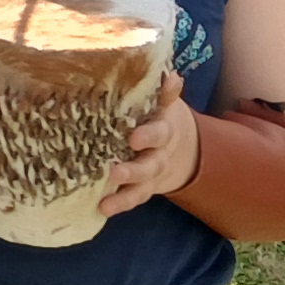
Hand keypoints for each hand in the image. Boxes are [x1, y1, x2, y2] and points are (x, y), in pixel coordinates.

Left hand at [96, 76, 200, 216]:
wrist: (182, 147)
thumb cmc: (158, 116)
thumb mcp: (162, 102)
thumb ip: (163, 92)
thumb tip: (171, 75)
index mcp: (163, 130)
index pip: (159, 132)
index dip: (149, 136)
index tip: (134, 139)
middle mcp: (159, 155)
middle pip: (149, 166)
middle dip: (133, 171)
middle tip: (114, 172)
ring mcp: (151, 175)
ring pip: (141, 188)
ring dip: (124, 196)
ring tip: (106, 204)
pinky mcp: (143, 189)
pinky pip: (133, 200)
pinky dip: (120, 206)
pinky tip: (102, 210)